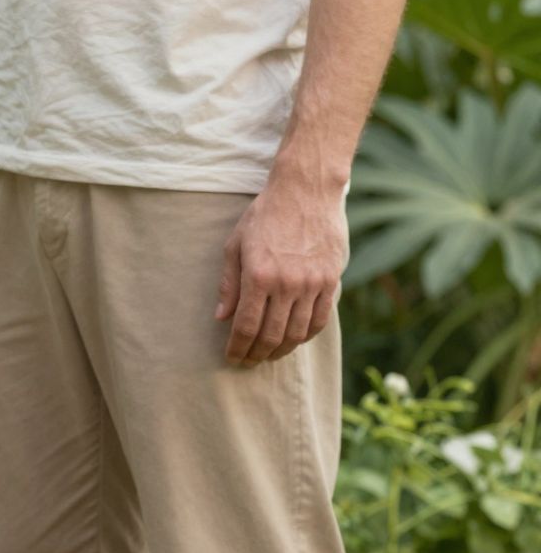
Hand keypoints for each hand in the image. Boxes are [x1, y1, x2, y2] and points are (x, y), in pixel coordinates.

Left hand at [215, 181, 347, 365]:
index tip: (232, 358)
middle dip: (257, 354)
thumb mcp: (236, 244)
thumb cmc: (265, 215)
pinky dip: (306, 336)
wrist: (306, 191)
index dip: (238, 348)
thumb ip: (229, 283)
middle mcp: (287, 284)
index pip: (246, 326)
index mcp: (259, 275)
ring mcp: (312, 284)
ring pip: (297, 333)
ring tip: (269, 354)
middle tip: (248, 361)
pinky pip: (320, 319)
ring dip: (281, 349)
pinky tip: (294, 339)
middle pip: (271, 335)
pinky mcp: (331, 280)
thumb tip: (221, 317)